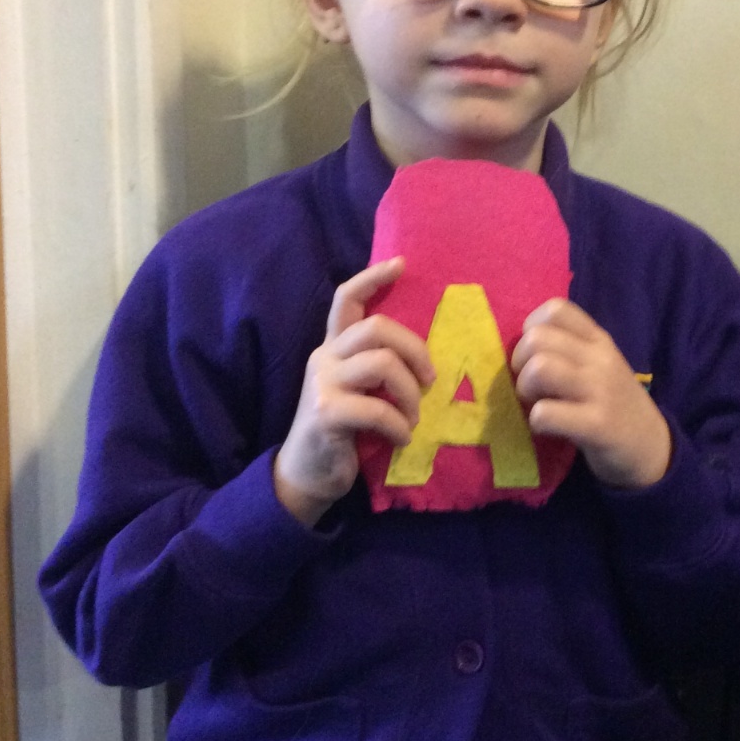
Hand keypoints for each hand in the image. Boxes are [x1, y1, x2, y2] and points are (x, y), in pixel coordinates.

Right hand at [274, 258, 434, 525]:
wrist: (308, 475)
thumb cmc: (344, 432)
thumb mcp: (359, 391)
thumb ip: (377, 367)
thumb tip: (426, 359)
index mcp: (334, 347)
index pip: (346, 299)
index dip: (373, 278)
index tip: (402, 264)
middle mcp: (324, 357)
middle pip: (377, 327)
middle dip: (415, 350)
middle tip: (431, 381)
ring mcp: (322, 383)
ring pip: (383, 363)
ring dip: (411, 393)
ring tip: (413, 417)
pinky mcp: (326, 412)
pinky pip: (378, 409)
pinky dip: (400, 426)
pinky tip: (401, 439)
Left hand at [511, 299, 670, 489]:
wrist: (651, 448)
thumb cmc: (614, 404)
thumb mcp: (599, 366)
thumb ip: (569, 348)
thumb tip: (520, 345)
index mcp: (598, 340)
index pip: (556, 309)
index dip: (532, 329)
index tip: (536, 355)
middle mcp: (600, 359)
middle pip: (537, 338)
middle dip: (519, 363)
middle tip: (531, 386)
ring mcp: (601, 391)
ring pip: (539, 368)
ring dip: (525, 389)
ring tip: (536, 403)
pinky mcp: (597, 425)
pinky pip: (546, 413)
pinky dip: (537, 421)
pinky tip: (546, 427)